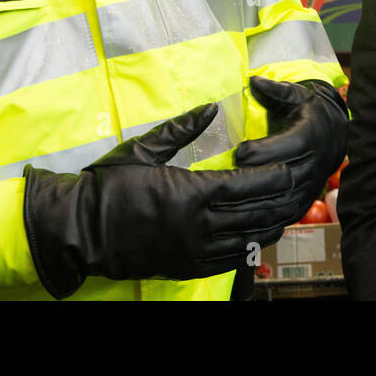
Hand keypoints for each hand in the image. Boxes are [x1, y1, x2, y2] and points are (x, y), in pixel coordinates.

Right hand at [23, 102, 306, 298]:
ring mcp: (193, 249)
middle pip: (253, 212)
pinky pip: (228, 260)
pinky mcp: (186, 266)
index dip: (271, 178)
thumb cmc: (108, 185)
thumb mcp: (144, 149)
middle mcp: (198, 224)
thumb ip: (181, 129)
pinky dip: (248, 249)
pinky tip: (257, 238)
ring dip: (269, 226)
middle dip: (278, 200)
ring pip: (246, 239)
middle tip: (295, 189)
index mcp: (191, 192)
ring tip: (285, 213)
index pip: (246, 184)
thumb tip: (210, 108)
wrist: (80, 231)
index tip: (288, 168)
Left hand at [234, 76, 348, 214]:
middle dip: (256, 177)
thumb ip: (275, 89)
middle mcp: (315, 162)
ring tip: (230, 198)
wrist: (334, 134)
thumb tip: (254, 80)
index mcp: (312, 134)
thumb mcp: (295, 94)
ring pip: (286, 199)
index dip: (264, 151)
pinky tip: (244, 216)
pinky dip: (267, 217)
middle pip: (285, 175)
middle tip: (227, 176)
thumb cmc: (307, 111)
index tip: (239, 150)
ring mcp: (312, 184)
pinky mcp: (306, 201)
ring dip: (258, 201)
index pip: (290, 146)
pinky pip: (287, 214)